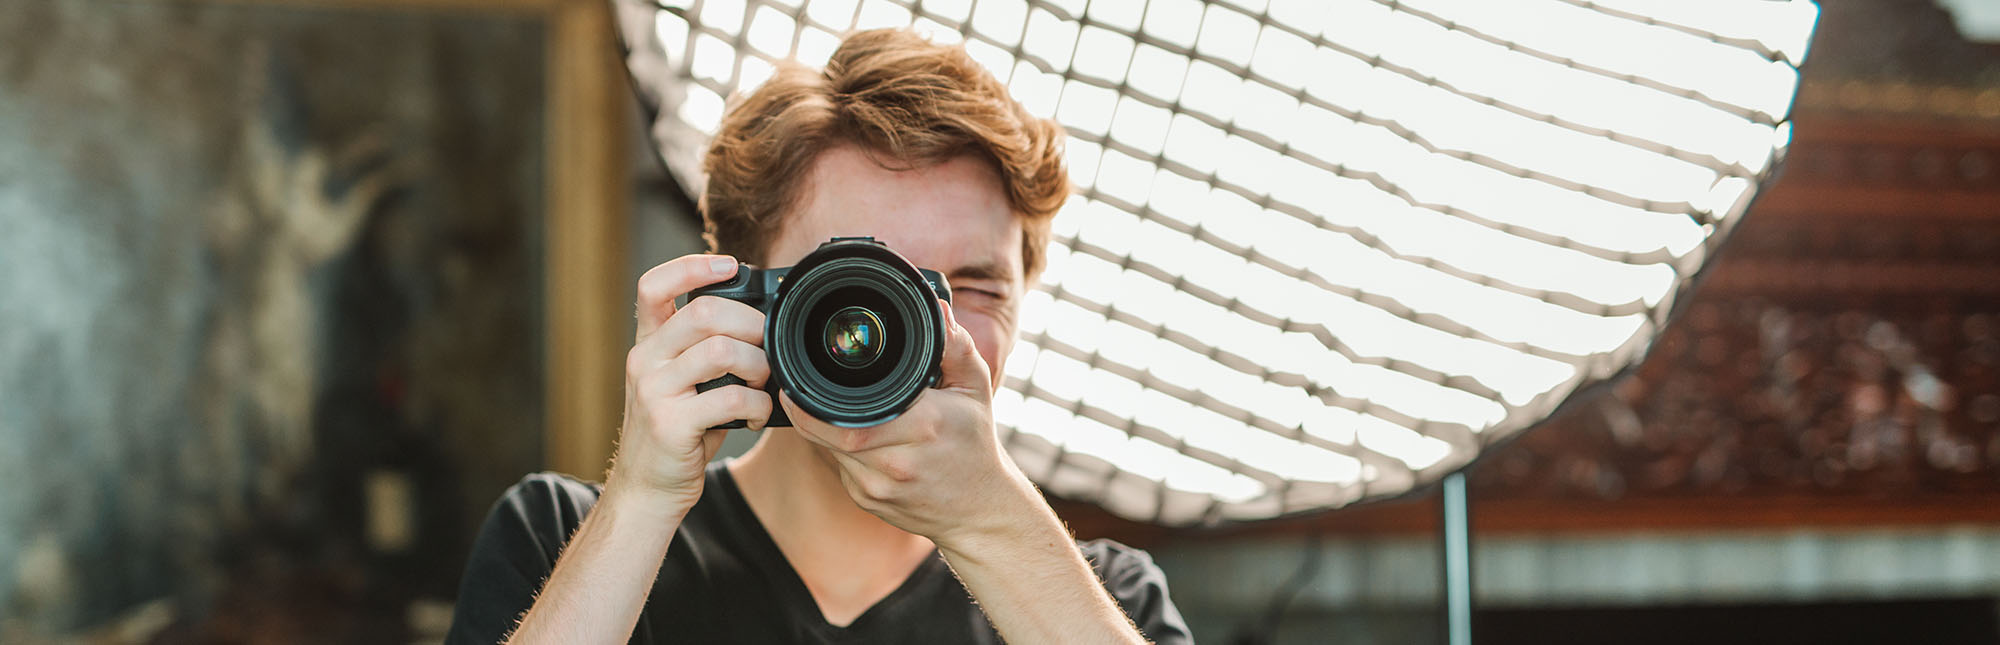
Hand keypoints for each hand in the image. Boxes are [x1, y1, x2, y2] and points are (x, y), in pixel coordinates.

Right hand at [608, 254, 773, 515]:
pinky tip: (756, 416)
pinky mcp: (670, 425)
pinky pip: (730, 399)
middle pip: (703, 313)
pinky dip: (757, 406)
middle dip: (750, 323)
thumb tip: (764, 322)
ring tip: (763, 383)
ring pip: (720, 351)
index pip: (653, 285)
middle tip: (767, 345)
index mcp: (648, 344)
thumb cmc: (678, 432)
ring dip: (758, 365)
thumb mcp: (682, 382)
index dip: (691, 266)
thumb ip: (705, 350)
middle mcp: (644, 361)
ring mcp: (653, 392)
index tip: (731, 266)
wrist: (646, 490)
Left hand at [785, 301, 1043, 550]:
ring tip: (820, 402)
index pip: (853, 418)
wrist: (980, 510)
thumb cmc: (975, 444)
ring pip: (827, 451)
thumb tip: (937, 308)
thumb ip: (955, 346)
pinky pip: (836, 466)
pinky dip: (833, 446)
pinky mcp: (866, 500)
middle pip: (830, 436)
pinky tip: (847, 430)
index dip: (814, 401)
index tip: (799, 378)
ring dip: (820, 426)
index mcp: (924, 428)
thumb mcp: (975, 388)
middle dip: (808, 410)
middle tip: (796, 385)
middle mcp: (898, 463)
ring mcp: (878, 487)